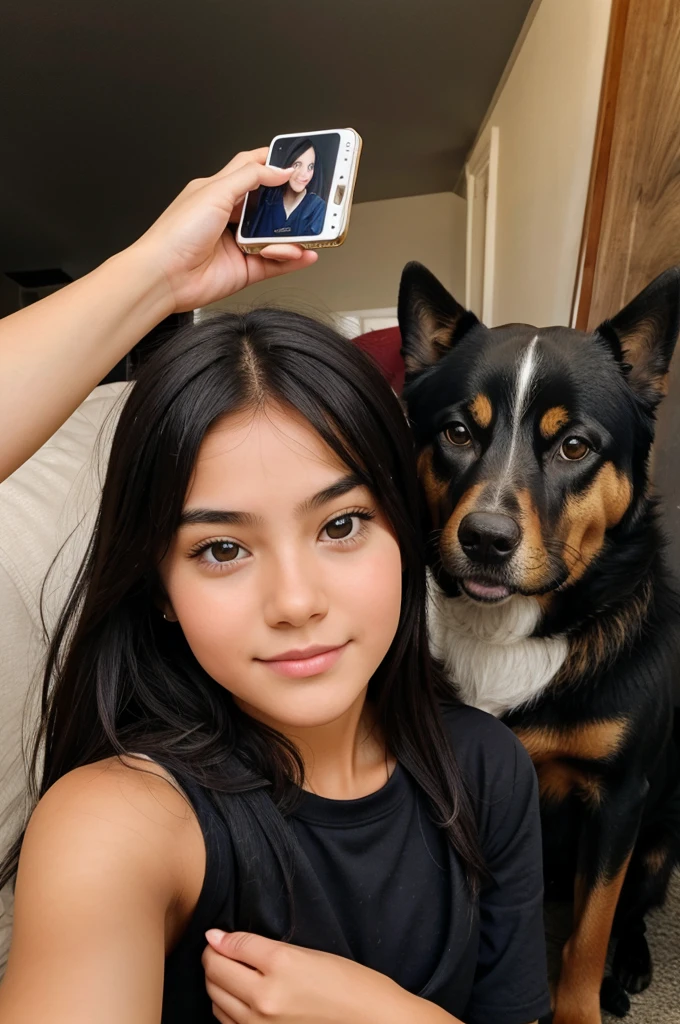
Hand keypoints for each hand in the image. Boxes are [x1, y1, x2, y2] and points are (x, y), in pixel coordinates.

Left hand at [131, 148, 317, 312]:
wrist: (164, 276)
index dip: (272, 164)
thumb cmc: (176, 233)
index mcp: (217, 192)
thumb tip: (278, 170)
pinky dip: (291, 259)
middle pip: (267, 205)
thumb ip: (250, 177)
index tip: (294, 163)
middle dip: (289, 203)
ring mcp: (237, 244)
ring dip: (292, 235)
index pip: (250, 170)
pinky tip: (304, 254)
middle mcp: (228, 218)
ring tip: (306, 232)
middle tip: (308, 199)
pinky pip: (275, 264)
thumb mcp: (215, 191)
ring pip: (274, 236)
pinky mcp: (244, 270)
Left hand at [202, 929, 413, 1023]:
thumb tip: (218, 937)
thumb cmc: (345, 982)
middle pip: (215, 972)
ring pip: (215, 998)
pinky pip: (226, 1022)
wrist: (368, 1021)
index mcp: (279, 965)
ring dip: (216, 982)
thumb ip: (257, 946)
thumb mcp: (305, 953)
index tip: (217, 934)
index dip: (219, 938)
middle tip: (222, 950)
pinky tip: (240, 997)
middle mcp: (264, 998)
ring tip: (232, 972)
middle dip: (213, 958)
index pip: (230, 946)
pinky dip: (225, 1006)